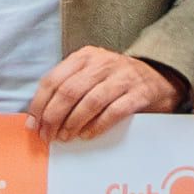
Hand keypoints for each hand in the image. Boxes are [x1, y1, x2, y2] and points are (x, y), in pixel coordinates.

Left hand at [28, 47, 179, 140]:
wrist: (159, 77)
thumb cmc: (116, 80)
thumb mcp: (91, 73)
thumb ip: (68, 87)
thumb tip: (40, 117)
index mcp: (85, 56)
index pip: (53, 79)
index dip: (40, 104)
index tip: (34, 124)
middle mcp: (103, 63)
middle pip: (69, 91)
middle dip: (53, 117)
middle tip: (48, 136)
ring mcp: (122, 78)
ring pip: (90, 101)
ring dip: (73, 123)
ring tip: (66, 137)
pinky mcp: (138, 94)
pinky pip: (113, 112)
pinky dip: (97, 126)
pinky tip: (88, 135)